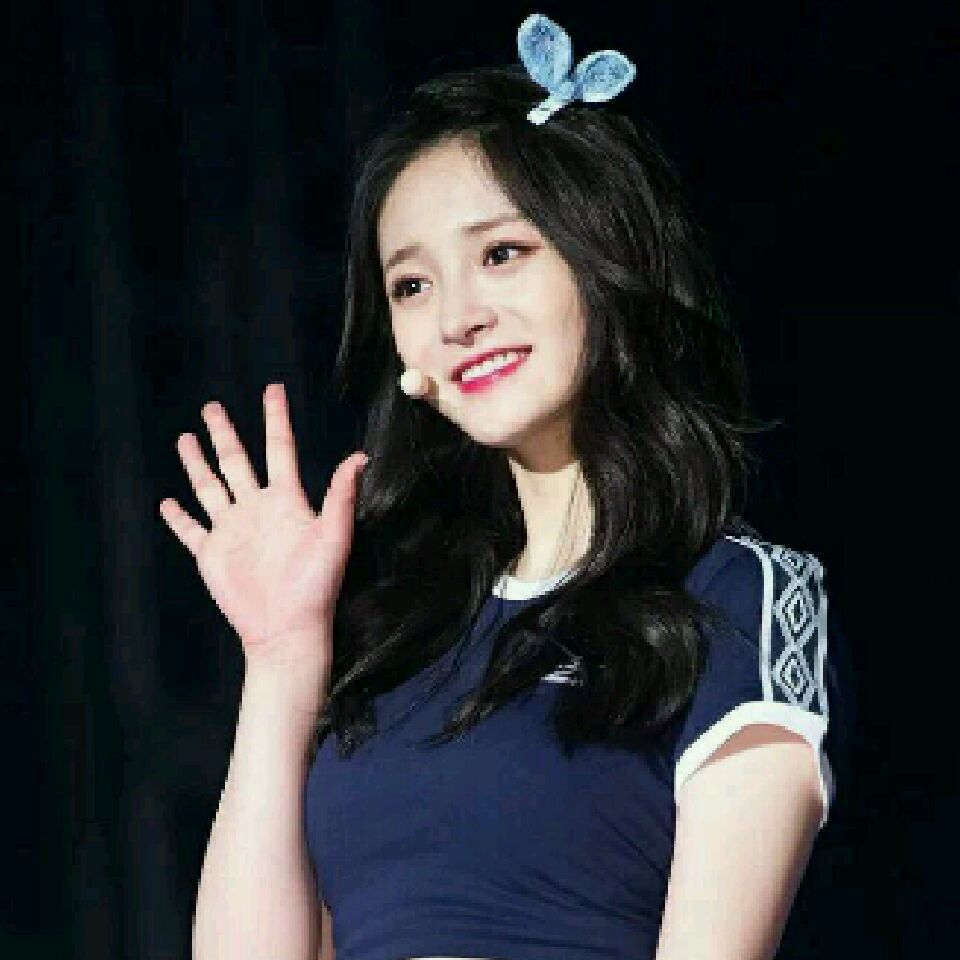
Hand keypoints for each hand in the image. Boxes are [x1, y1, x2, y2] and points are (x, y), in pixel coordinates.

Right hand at [159, 382, 367, 674]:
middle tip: (212, 406)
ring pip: (209, 487)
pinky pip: (190, 529)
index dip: (275, 419)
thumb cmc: (316, 584)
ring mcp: (231, 530)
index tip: (272, 389)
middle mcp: (256, 508)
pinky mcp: (211, 554)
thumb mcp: (334, 536)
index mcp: (286, 500)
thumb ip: (341, 496)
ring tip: (185, 438)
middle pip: (236, 461)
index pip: (279, 449)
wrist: (287, 628)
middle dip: (224, 434)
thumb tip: (360, 456)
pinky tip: (167, 502)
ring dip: (196, 464)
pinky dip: (177, 516)